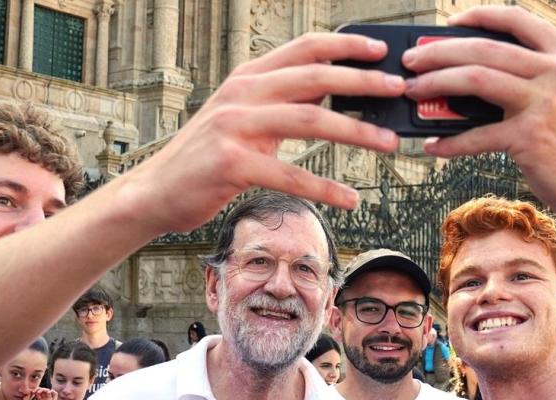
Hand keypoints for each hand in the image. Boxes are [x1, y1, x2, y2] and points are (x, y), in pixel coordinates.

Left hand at [24, 388, 57, 399]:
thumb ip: (26, 398)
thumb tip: (28, 392)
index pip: (38, 392)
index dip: (35, 390)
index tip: (32, 391)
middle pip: (43, 390)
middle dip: (40, 389)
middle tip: (36, 391)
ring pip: (49, 391)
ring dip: (45, 389)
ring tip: (41, 392)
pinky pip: (55, 394)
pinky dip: (53, 391)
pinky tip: (49, 392)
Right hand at [122, 33, 406, 233]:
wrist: (156, 190)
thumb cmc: (205, 158)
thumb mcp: (240, 118)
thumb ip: (280, 103)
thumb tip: (335, 97)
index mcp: (247, 79)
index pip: (304, 47)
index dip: (346, 45)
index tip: (380, 49)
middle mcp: (241, 95)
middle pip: (315, 77)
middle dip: (364, 82)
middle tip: (400, 90)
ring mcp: (234, 127)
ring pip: (310, 120)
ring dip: (356, 132)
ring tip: (388, 143)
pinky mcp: (231, 164)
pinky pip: (289, 175)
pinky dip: (324, 187)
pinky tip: (350, 198)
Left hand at [401, 6, 555, 226]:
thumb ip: (534, 75)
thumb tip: (469, 71)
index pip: (516, 19)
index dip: (477, 17)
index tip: (447, 24)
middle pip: (484, 48)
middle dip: (438, 52)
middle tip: (411, 61)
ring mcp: (546, 102)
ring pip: (475, 79)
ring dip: (435, 84)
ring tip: (412, 92)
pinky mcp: (531, 137)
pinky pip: (476, 135)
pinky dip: (450, 142)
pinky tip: (433, 146)